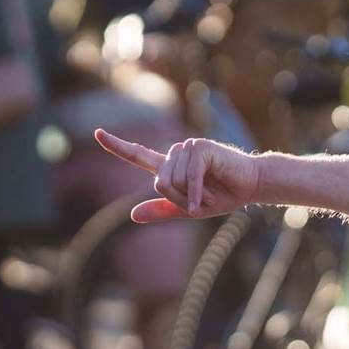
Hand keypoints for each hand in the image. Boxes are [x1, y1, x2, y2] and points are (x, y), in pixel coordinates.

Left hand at [94, 129, 260, 222]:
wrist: (250, 187)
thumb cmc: (223, 195)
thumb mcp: (187, 209)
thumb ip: (161, 210)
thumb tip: (132, 215)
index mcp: (170, 166)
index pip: (137, 155)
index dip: (116, 146)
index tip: (98, 133)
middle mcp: (176, 153)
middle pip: (159, 183)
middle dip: (179, 200)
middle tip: (201, 200)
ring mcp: (187, 148)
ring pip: (171, 182)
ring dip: (190, 197)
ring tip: (209, 193)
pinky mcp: (200, 148)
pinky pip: (188, 178)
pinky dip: (197, 194)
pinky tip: (207, 199)